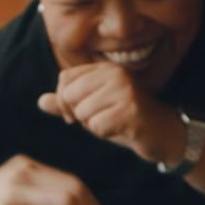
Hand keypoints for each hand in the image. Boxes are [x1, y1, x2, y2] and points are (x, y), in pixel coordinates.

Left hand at [38, 63, 183, 164]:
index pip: (65, 80)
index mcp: (104, 69)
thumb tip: (41, 102)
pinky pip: (98, 126)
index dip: (63, 102)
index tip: (74, 116)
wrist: (164, 135)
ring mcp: (124, 90)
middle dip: (79, 116)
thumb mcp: (94, 111)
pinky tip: (122, 130)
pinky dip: (106, 134)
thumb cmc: (127, 122)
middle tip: (98, 121)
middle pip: (70, 95)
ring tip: (114, 124)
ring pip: (84, 112)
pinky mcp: (131, 110)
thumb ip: (68, 105)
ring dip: (95, 126)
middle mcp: (114, 73)